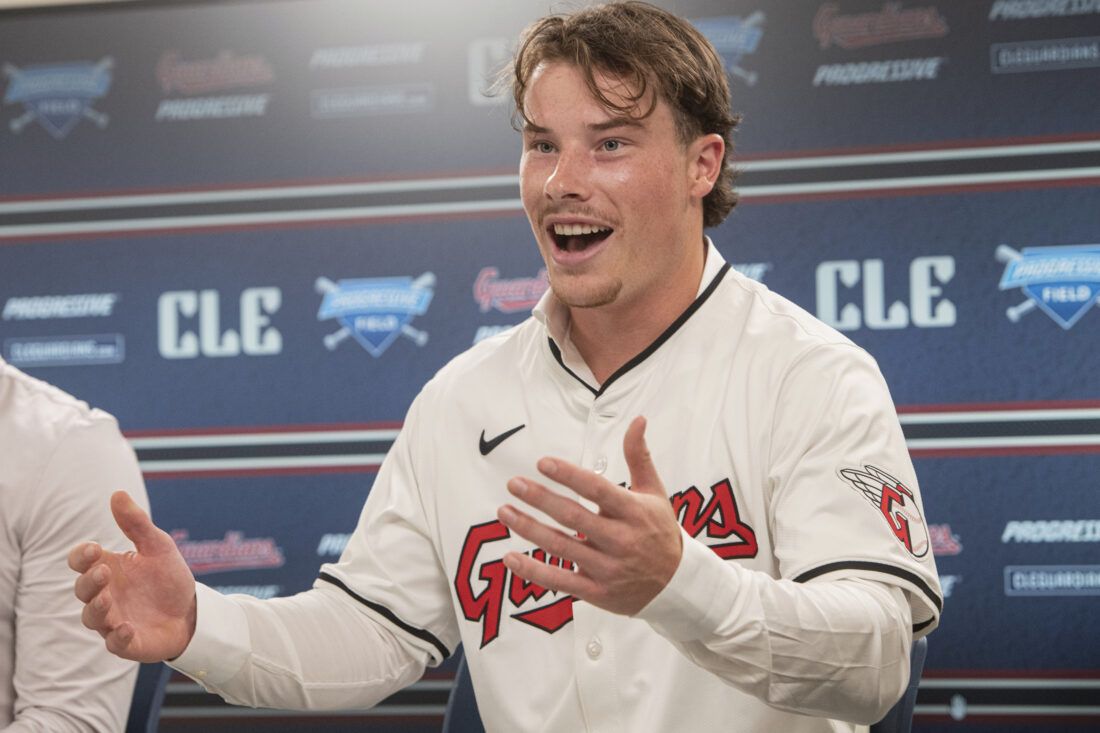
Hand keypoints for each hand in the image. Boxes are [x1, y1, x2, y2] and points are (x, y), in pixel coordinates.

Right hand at [69, 491, 196, 661]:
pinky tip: (127, 628)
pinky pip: (115, 644)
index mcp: (108, 569)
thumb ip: (136, 524)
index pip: (81, 562)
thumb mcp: (158, 547)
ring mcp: (113, 620)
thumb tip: (117, 494)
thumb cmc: (168, 578)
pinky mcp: (128, 643)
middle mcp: (105, 595)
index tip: (94, 549)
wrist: (193, 611)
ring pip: (92, 618)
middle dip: (89, 581)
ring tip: (108, 598)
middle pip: (82, 589)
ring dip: (97, 609)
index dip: (81, 556)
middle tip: (103, 572)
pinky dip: (118, 638)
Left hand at [497, 416, 681, 615]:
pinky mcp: (597, 591)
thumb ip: (639, 456)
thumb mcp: (655, 492)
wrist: (678, 584)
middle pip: (573, 517)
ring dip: (529, 529)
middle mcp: (620, 539)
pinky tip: (511, 558)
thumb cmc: (659, 530)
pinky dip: (533, 570)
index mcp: (633, 511)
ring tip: (505, 511)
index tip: (542, 462)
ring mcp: (608, 568)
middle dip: (540, 499)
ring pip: (561, 547)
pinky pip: (560, 581)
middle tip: (513, 484)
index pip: (597, 489)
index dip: (569, 475)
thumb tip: (638, 419)